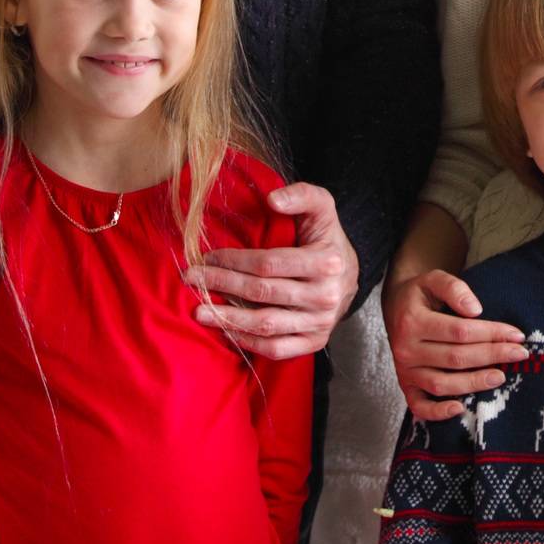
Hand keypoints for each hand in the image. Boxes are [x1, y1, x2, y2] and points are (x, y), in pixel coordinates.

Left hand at [186, 181, 357, 359]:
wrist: (350, 275)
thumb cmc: (327, 238)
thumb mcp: (322, 206)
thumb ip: (300, 195)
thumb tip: (272, 199)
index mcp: (326, 261)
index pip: (269, 263)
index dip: (234, 261)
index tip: (208, 257)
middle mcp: (325, 295)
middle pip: (262, 292)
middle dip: (222, 285)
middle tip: (192, 279)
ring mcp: (320, 323)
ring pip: (266, 324)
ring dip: (228, 319)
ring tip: (199, 312)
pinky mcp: (315, 342)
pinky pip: (277, 348)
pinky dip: (248, 342)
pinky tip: (226, 331)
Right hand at [382, 268, 527, 420]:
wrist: (394, 307)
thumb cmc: (420, 293)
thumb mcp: (433, 279)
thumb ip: (454, 288)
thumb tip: (476, 311)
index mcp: (413, 321)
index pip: (460, 331)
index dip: (491, 333)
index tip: (516, 334)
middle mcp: (406, 348)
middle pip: (456, 358)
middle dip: (492, 355)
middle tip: (520, 354)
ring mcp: (405, 370)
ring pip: (442, 384)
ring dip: (474, 383)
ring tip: (501, 376)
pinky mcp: (405, 386)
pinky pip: (419, 406)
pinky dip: (438, 413)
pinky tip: (461, 408)